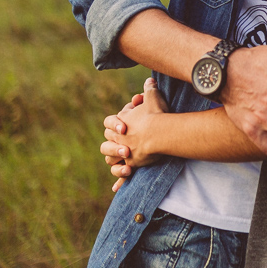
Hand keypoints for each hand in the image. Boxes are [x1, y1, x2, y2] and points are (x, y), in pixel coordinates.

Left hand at [101, 77, 166, 191]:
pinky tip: (115, 188)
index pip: (109, 122)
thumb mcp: (153, 97)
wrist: (160, 133)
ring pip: (110, 159)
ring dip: (114, 159)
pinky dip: (119, 181)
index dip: (116, 122)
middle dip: (112, 142)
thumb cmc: (155, 114)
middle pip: (106, 142)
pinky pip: (123, 175)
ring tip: (122, 157)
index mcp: (119, 124)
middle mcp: (118, 139)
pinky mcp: (133, 164)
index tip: (126, 123)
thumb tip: (149, 80)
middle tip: (124, 140)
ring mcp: (125, 153)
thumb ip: (149, 89)